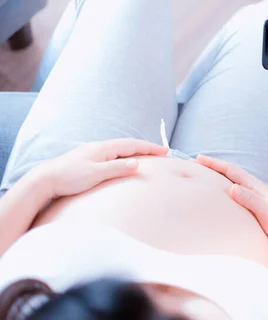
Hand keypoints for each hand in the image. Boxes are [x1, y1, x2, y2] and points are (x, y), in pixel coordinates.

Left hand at [34, 138, 167, 198]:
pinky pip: (113, 155)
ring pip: (120, 149)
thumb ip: (117, 168)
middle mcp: (99, 147)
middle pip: (128, 145)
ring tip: (148, 157)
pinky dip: (125, 156)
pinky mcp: (88, 160)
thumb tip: (137, 164)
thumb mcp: (96, 174)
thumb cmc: (69, 178)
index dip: (150, 147)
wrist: (44, 180)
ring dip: (136, 151)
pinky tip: (125, 163)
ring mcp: (93, 153)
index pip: (132, 145)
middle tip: (161, 153)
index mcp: (103, 148)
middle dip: (146, 148)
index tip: (165, 151)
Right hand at [195, 155, 267, 246]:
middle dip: (213, 167)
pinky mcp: (253, 205)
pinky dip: (223, 188)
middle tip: (196, 162)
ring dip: (217, 177)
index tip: (198, 158)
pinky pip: (234, 192)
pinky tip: (218, 194)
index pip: (231, 170)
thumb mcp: (264, 211)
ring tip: (203, 175)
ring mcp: (253, 196)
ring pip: (231, 182)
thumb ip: (249, 199)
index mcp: (255, 186)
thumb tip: (232, 188)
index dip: (214, 164)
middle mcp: (253, 188)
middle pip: (230, 173)